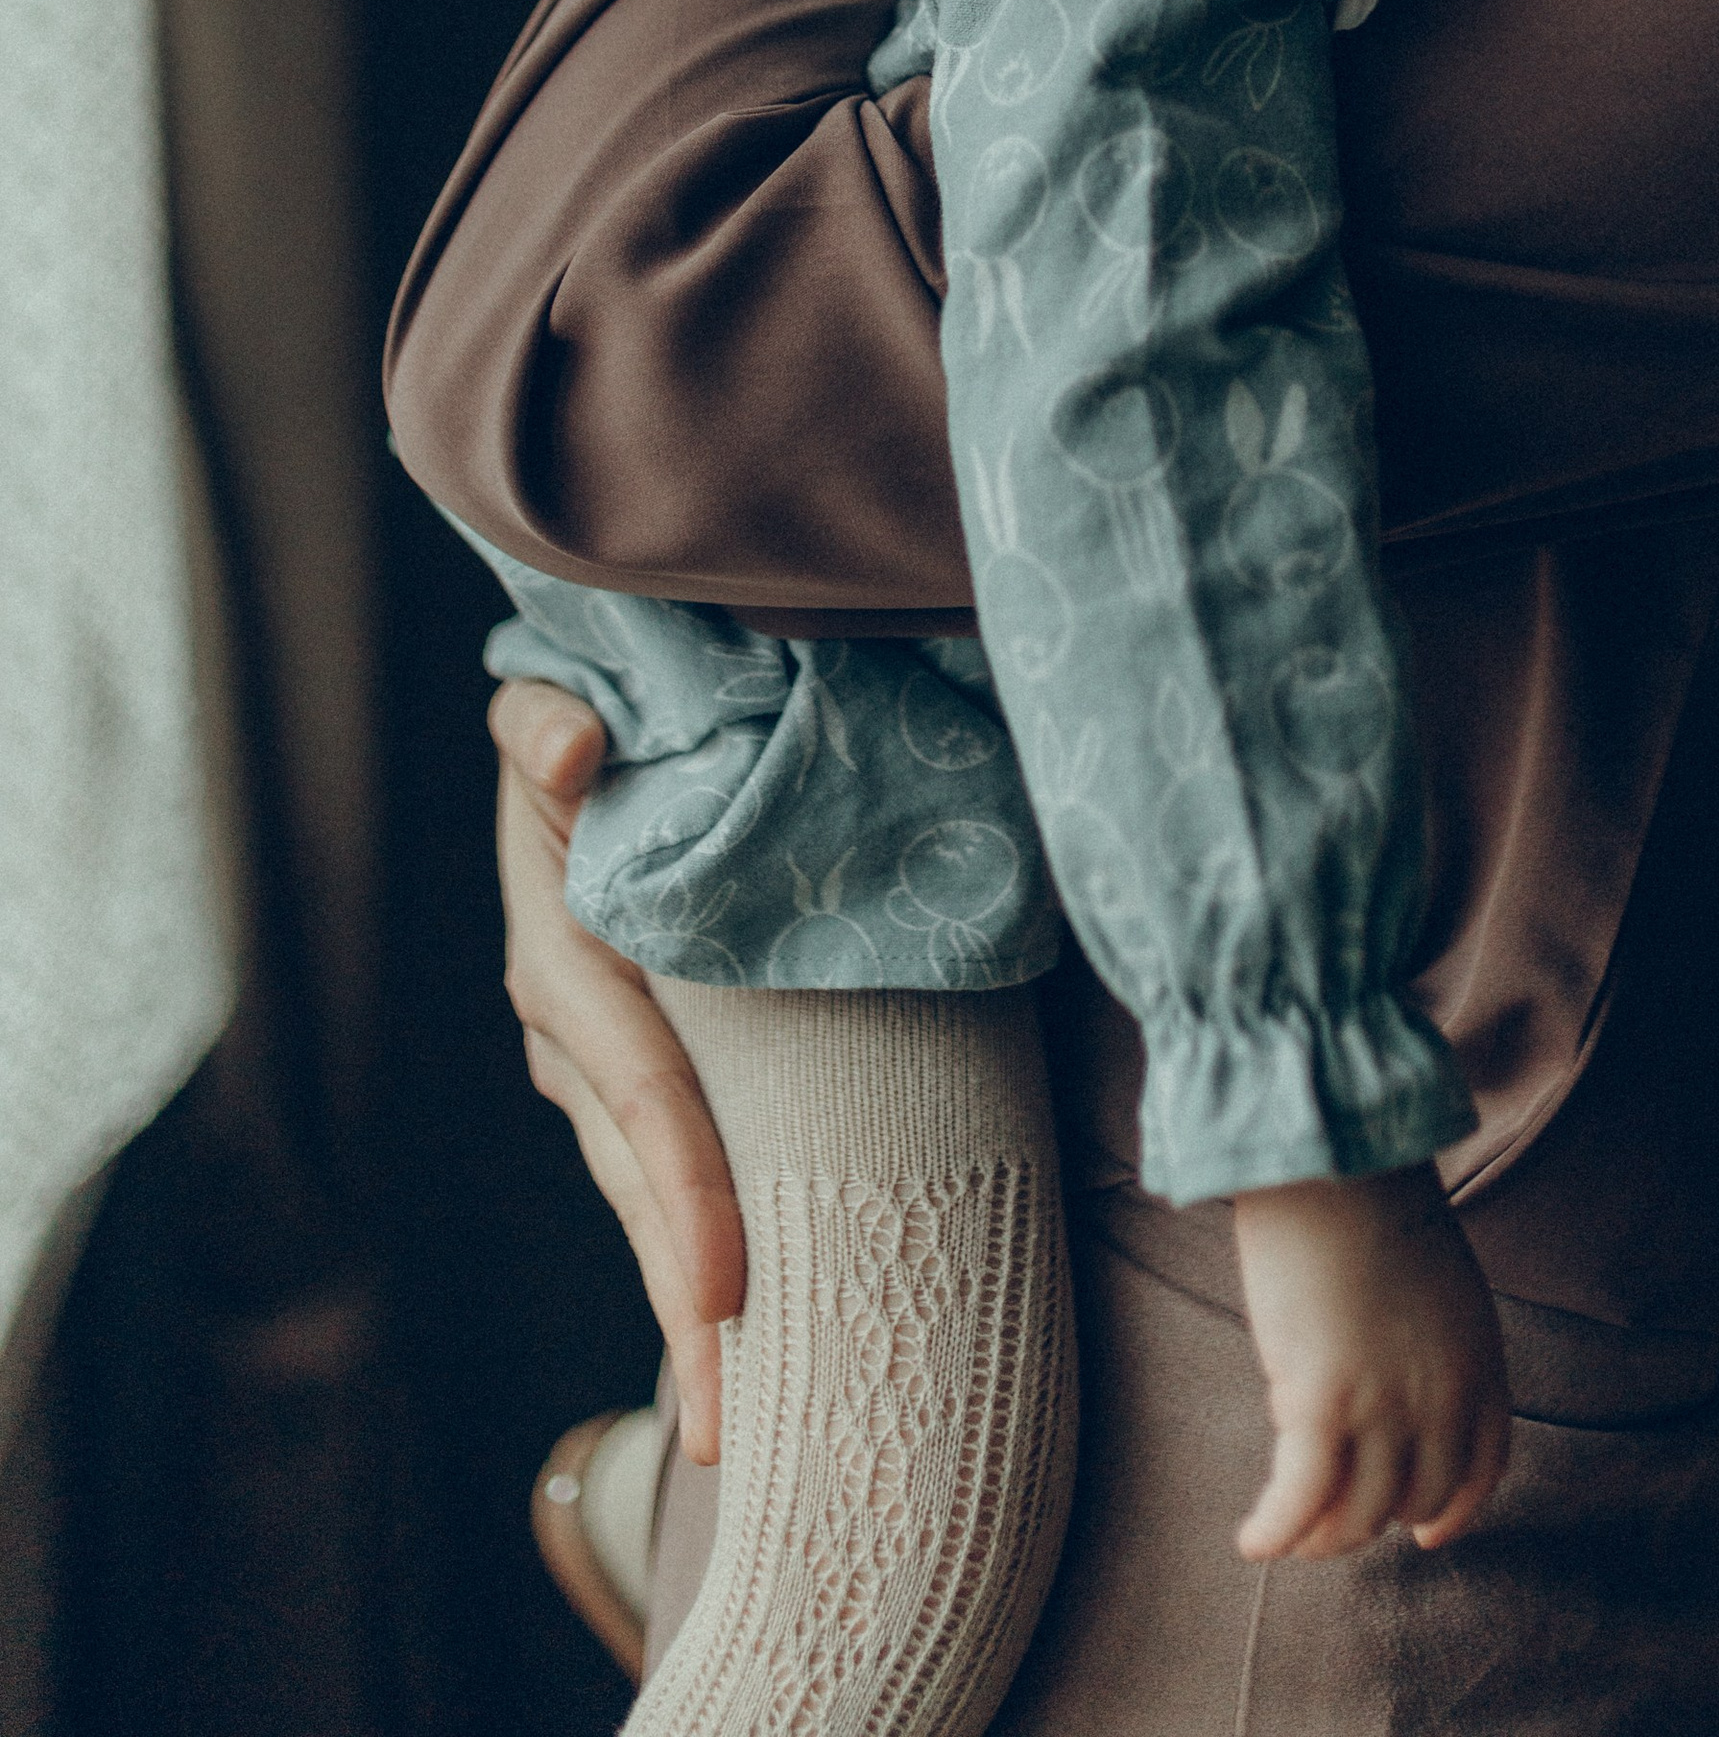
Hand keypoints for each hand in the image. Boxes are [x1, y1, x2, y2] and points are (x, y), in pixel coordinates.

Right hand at [489, 679, 744, 1461]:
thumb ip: (548, 722)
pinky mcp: (640, 1081)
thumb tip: (569, 745)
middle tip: (732, 1426)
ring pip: (651, 1202)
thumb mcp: (560, 708)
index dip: (678, 1180)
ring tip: (744, 1427)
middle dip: (682, 1303)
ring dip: (695, 1310)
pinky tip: (752, 1353)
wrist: (594, 732)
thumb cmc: (601, 721)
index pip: (636, 1082)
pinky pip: (676, 1181)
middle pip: (639, 1180)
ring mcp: (598, 1068)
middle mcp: (570, 1027)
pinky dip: (707, 1261)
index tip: (720, 1281)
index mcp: (563, 951)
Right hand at [1227, 1165, 1510, 1562]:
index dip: (1451, 1512)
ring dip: (1320, 1537)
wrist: (1333, 1158)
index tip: (1421, 1534)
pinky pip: (1299, 1501)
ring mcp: (1383, 1408)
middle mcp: (1441, 1397)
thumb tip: (1388, 1412)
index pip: (1481, 1470)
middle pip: (1412, 1499)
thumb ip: (1430, 1352)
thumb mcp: (1438, 1284)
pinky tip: (1253, 1542)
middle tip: (1332, 1514)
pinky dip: (1276, 1532)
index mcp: (1479, 1361)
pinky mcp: (1318, 1405)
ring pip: (1356, 1515)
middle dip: (1374, 1517)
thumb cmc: (1369, 1200)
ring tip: (1287, 1533)